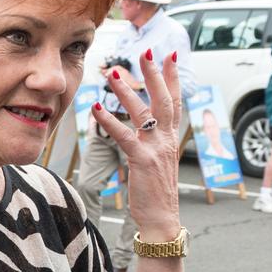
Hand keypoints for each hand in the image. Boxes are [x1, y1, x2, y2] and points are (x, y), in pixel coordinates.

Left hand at [93, 50, 180, 241]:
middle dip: (155, 73)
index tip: (171, 56)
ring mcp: (156, 149)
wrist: (162, 220)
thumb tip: (145, 128)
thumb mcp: (159, 162)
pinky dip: (110, 120)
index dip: (172, 78)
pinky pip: (124, 136)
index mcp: (171, 139)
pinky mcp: (142, 161)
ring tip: (113, 73)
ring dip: (127, 91)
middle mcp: (167, 140)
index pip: (175, 102)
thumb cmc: (157, 193)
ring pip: (143, 113)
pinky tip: (97, 107)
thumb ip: (154, 142)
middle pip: (163, 99)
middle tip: (147, 51)